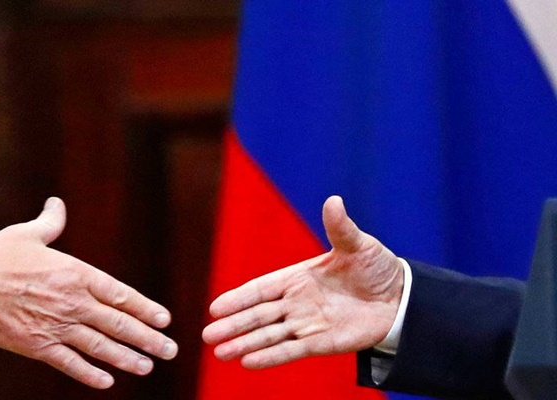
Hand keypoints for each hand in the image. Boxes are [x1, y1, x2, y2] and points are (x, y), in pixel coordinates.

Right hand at [0, 197, 177, 388]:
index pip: (121, 295)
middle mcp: (73, 302)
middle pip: (119, 324)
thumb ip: (50, 223)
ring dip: (127, 358)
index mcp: (76, 274)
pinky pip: (70, 363)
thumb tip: (57, 204)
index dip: (145, 308)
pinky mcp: (37, 346)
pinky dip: (90, 374)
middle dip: (148, 339)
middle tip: (169, 349)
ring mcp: (57, 326)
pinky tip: (107, 381)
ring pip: (101, 347)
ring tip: (147, 367)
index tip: (165, 319)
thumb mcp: (29, 234)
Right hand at [202, 195, 403, 368]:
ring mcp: (307, 324)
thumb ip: (340, 228)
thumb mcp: (358, 245)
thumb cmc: (377, 267)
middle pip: (258, 316)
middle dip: (233, 325)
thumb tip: (333, 200)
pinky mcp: (321, 342)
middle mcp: (297, 302)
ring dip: (245, 344)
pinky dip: (270, 357)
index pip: (261, 289)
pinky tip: (248, 363)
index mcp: (298, 277)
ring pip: (269, 335)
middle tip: (206, 336)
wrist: (401, 298)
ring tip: (220, 353)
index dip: (238, 298)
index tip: (215, 308)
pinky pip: (291, 351)